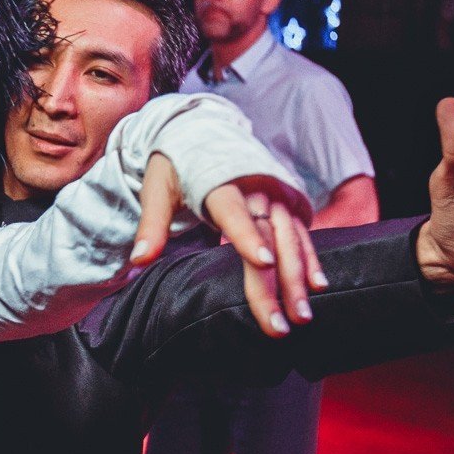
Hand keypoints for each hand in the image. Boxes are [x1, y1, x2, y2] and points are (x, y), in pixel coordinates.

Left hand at [131, 154, 324, 335]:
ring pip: (291, 239)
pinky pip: (302, 233)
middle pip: (268, 236)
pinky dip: (311, 259)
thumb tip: (136, 263)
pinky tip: (317, 286)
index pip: (235, 213)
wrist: (204, 129)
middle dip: (278, 281)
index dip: (248, 238)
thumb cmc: (177, 163)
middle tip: (280, 325)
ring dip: (299, 278)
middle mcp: (256, 189)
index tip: (263, 263)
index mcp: (222, 183)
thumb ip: (152, 224)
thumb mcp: (158, 187)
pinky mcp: (287, 202)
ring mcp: (275, 196)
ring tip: (302, 315)